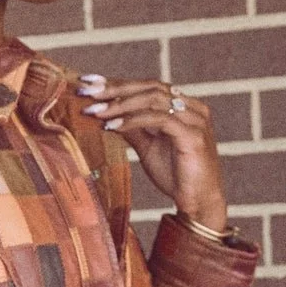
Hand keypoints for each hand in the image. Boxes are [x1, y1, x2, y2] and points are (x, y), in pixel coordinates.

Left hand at [76, 74, 226, 230]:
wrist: (198, 204)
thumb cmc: (176, 175)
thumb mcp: (148, 147)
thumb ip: (132, 128)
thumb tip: (105, 113)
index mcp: (184, 106)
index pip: (148, 86)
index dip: (118, 82)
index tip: (89, 82)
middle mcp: (193, 108)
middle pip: (150, 87)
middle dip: (115, 88)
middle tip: (87, 91)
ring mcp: (195, 120)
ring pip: (154, 99)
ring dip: (121, 104)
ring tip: (95, 111)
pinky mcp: (194, 136)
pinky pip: (160, 120)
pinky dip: (134, 120)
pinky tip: (112, 126)